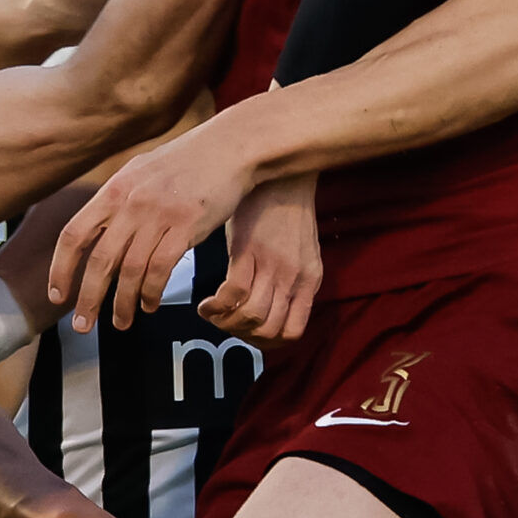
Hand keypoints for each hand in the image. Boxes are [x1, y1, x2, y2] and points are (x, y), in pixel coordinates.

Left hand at [50, 123, 258, 333]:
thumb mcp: (142, 171)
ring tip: (122, 322)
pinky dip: (152, 293)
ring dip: (123, 303)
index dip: (61, 269)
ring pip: (131, 271)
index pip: (74, 235)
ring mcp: (159, 215)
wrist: (231, 146)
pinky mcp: (187, 227)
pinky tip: (150, 304)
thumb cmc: (189, 160)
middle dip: (88, 299)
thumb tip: (98, 227)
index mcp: (114, 190)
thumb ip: (119, 199)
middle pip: (100, 261)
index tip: (58, 295)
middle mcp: (131, 203)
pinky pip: (161, 270)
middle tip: (83, 325)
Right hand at [201, 174, 320, 344]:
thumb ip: (290, 278)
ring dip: (226, 324)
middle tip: (224, 324)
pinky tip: (207, 303)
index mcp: (310, 279)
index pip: (293, 331)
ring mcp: (273, 267)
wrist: (283, 175)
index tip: (247, 334)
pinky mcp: (249, 252)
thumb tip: (270, 304)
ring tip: (213, 313)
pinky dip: (217, 307)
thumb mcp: (301, 250)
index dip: (267, 342)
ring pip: (250, 318)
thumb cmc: (287, 209)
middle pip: (269, 330)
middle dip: (241, 335)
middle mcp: (294, 278)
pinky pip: (233, 295)